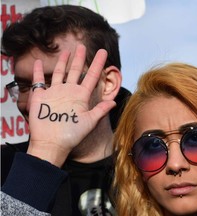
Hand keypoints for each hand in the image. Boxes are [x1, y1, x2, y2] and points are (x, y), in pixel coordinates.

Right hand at [27, 44, 115, 166]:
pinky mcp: (41, 96)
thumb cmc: (72, 134)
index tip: (103, 52)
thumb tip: (114, 101)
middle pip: (75, 71)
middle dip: (79, 59)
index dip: (98, 64)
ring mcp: (55, 93)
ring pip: (59, 73)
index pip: (92, 76)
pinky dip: (38, 71)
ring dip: (62, 62)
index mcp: (81, 96)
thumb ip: (100, 110)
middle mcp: (69, 92)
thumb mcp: (89, 122)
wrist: (52, 143)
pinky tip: (39, 62)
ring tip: (66, 52)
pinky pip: (38, 81)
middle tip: (82, 46)